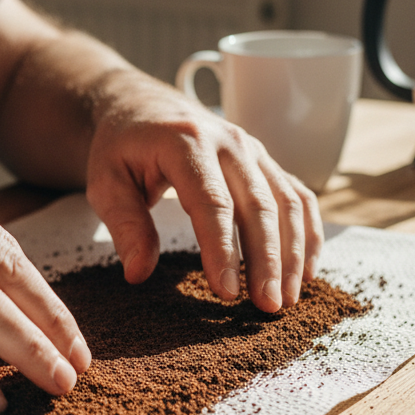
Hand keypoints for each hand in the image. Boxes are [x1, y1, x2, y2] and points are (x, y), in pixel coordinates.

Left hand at [84, 73, 322, 311]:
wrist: (140, 107)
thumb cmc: (121, 147)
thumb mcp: (105, 183)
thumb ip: (124, 225)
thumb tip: (138, 272)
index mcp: (185, 142)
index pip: (211, 202)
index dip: (222, 250)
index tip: (226, 292)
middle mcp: (227, 141)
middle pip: (258, 205)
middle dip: (267, 260)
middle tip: (266, 307)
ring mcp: (252, 149)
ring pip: (286, 202)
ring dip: (291, 253)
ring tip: (286, 299)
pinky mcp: (264, 161)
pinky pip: (298, 196)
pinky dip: (308, 233)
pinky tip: (306, 271)